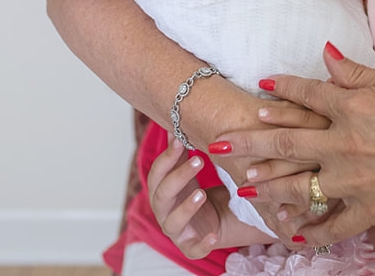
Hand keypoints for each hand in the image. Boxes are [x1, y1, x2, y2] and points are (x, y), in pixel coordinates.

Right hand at [147, 135, 221, 257]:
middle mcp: (165, 211)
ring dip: (185, 208)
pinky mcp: (190, 247)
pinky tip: (214, 236)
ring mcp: (177, 230)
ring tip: (201, 194)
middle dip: (178, 177)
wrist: (217, 221)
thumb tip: (174, 125)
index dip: (167, 157)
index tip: (181, 140)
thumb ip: (181, 153)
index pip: (158, 172)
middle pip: (163, 194)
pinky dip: (203, 243)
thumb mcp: (190, 172)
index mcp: (162, 190)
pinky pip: (194, 248)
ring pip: (173, 222)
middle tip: (198, 161)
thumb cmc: (198, 193)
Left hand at [212, 44, 374, 244]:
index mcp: (353, 107)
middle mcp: (346, 143)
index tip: (260, 86)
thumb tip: (326, 54)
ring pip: (300, 185)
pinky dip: (312, 230)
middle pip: (286, 142)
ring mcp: (356, 180)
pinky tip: (293, 233)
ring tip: (243, 186)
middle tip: (219, 146)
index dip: (280, 88)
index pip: (305, 94)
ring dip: (268, 186)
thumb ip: (357, 74)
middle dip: (248, 144)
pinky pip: (333, 224)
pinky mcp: (372, 209)